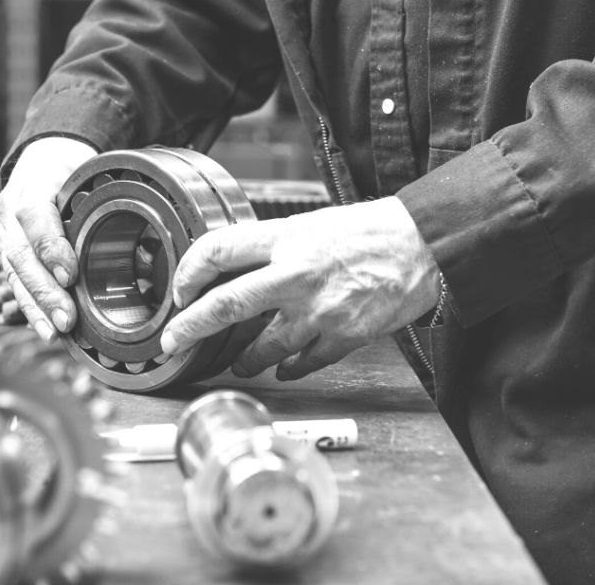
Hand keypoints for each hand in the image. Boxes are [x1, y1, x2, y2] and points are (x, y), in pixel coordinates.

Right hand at [0, 137, 96, 342]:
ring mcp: (2, 232)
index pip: (34, 215)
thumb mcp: (88, 176)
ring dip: (36, 307)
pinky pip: (12, 283)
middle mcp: (9, 210)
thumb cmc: (70, 172)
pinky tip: (45, 329)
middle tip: (68, 318)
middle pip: (21, 255)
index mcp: (32, 184)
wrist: (39, 162)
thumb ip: (107, 209)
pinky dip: (30, 309)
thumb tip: (146, 258)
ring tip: (55, 332)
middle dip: (45, 292)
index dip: (50, 247)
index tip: (70, 275)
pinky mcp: (2, 251)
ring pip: (13, 274)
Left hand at [160, 197, 440, 379]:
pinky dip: (288, 368)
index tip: (179, 290)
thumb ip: (272, 248)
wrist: (422, 245)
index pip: (217, 251)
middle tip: (172, 341)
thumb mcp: (310, 224)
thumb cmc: (368, 231)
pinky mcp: (344, 336)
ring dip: (244, 360)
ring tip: (239, 363)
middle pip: (225, 305)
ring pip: (261, 348)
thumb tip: (234, 269)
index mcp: (285, 238)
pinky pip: (302, 363)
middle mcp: (296, 274)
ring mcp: (319, 310)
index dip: (188, 272)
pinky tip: (283, 368)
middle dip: (189, 328)